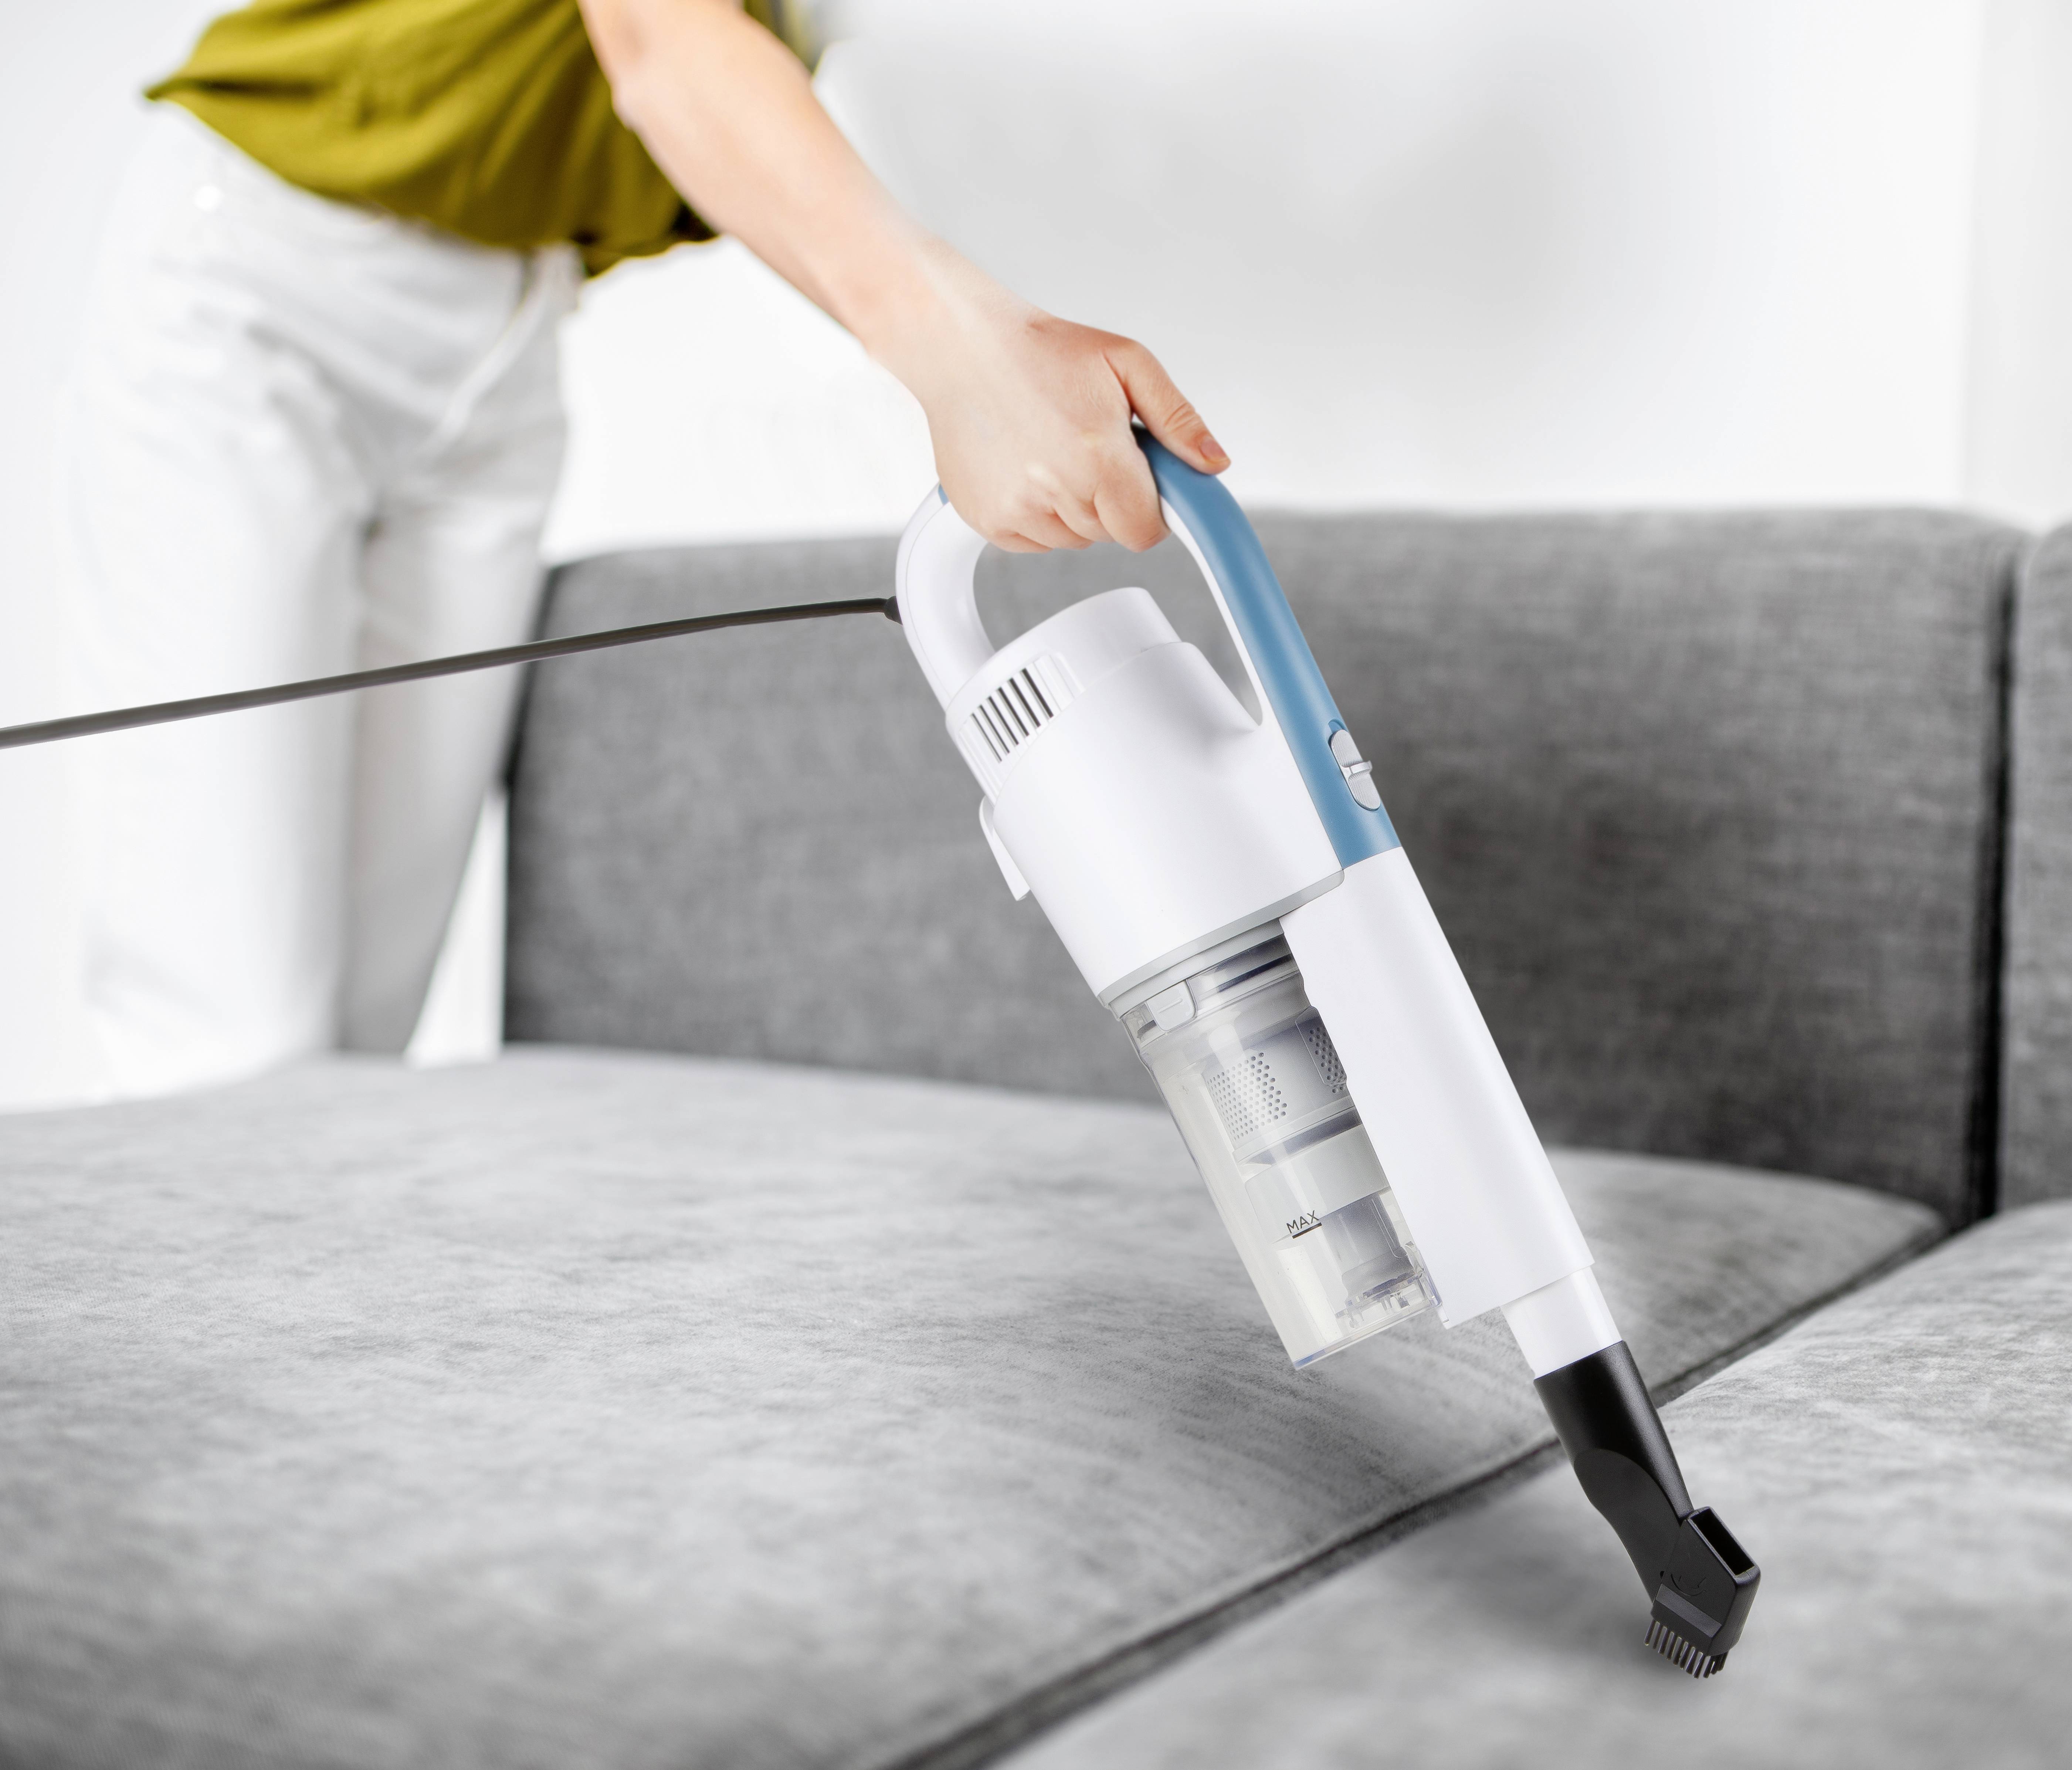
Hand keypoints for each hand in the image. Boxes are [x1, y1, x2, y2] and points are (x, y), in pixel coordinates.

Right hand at [874, 245, 1228, 553]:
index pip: (1145, 531)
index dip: (1150, 509)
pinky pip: (1033, 542)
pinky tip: (1027, 467)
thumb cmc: (1040, 351)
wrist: (962, 347)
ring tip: (1054, 450)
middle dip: (1111, 498)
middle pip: (1110, 534)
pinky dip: (1037, 514)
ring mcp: (1016, 511)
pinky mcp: (986, 520)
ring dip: (1074, 507)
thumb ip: (1178, 419)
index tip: (1141, 480)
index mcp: (1098, 458)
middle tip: (1090, 446)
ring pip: (1071, 540)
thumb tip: (1214, 463)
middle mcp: (1055, 491)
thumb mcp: (1127, 363)